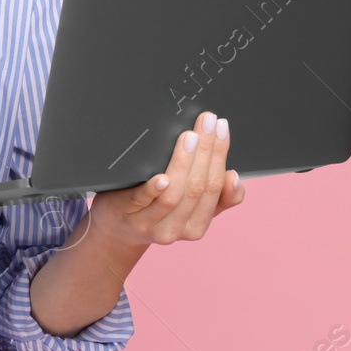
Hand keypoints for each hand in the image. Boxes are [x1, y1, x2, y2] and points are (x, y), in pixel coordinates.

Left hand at [90, 111, 245, 247]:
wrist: (115, 227)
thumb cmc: (156, 211)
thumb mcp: (190, 209)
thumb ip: (218, 198)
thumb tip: (234, 178)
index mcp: (196, 226)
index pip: (216, 188)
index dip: (220, 156)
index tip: (221, 128)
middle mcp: (175, 229)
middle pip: (196, 188)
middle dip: (206, 151)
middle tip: (207, 121)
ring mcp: (148, 223)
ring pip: (173, 195)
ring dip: (184, 163)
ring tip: (189, 136)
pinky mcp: (124, 213)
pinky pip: (141, 201)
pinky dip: (153, 189)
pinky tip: (161, 177)